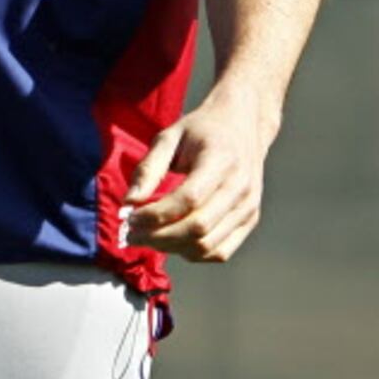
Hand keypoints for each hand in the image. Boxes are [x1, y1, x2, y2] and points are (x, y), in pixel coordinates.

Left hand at [123, 86, 279, 262]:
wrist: (242, 125)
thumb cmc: (200, 130)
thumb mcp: (169, 137)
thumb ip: (148, 169)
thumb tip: (128, 203)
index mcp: (221, 161)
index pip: (189, 199)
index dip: (155, 214)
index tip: (129, 217)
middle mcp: (241, 188)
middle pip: (198, 228)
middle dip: (158, 236)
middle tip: (131, 234)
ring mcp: (249, 207)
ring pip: (209, 245)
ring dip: (172, 248)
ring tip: (146, 238)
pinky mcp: (249, 220)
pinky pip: (221, 251)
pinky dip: (192, 253)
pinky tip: (171, 241)